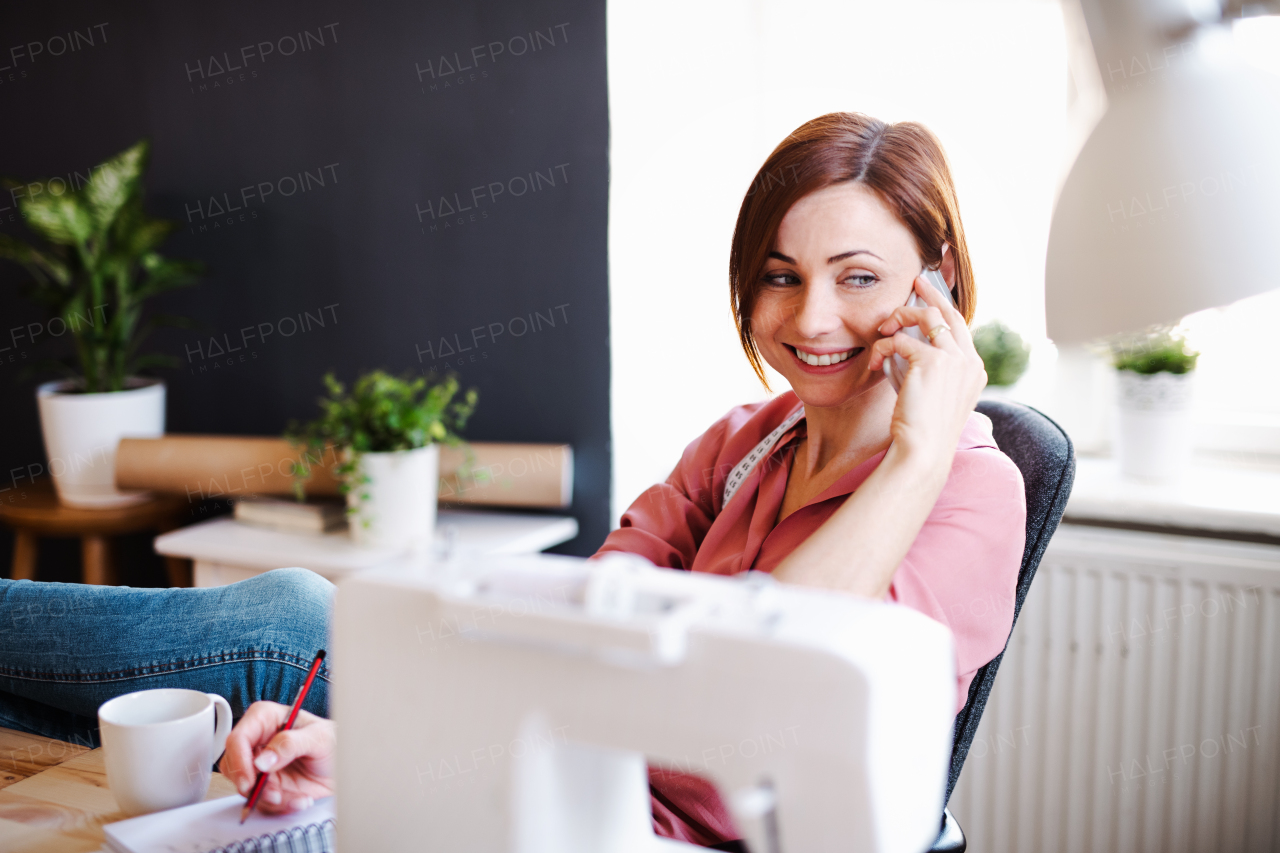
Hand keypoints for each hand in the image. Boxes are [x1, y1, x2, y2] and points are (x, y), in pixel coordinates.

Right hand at [218, 701, 335, 814]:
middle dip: (252, 784)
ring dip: (268, 798)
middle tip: (273, 792)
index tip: (250, 779)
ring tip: (292, 797)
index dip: (239, 760)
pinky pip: (260, 801)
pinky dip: (279, 806)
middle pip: (233, 765)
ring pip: (244, 787)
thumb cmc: (333, 742)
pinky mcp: (267, 786)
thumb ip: (291, 743)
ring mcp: (261, 766)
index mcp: (267, 719)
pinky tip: (298, 800)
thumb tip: (263, 759)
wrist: (344, 766)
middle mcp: (259, 742)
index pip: (238, 738)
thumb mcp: (319, 737)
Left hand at [868, 274, 986, 471]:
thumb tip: (905, 343)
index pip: (960, 327)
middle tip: (913, 284)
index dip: (943, 307)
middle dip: (930, 294)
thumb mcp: (932, 394)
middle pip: (949, 312)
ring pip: (926, 317)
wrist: (924, 450)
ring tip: (883, 330)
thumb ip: (928, 369)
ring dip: (900, 318)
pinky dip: (883, 347)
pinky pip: (900, 340)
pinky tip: (874, 363)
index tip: (927, 294)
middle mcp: (970, 361)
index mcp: (975, 369)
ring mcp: (955, 359)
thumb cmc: (922, 429)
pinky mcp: (933, 361)